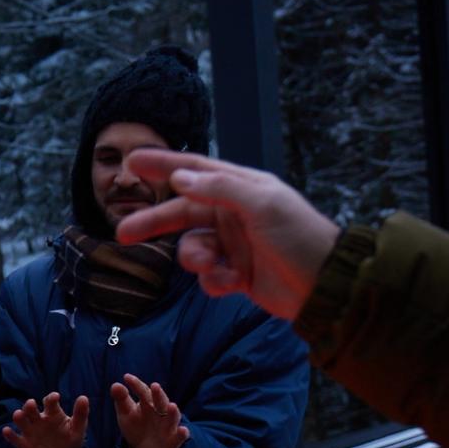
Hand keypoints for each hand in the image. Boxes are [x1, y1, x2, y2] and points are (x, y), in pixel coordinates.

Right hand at [2, 392, 89, 447]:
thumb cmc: (69, 440)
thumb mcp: (77, 429)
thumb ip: (81, 414)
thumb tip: (84, 397)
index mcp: (52, 413)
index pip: (49, 402)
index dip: (51, 398)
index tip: (55, 397)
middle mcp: (39, 419)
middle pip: (31, 409)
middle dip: (29, 406)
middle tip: (31, 403)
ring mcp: (30, 431)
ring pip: (21, 421)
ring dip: (18, 417)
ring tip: (18, 415)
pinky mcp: (23, 444)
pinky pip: (15, 438)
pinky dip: (9, 435)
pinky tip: (7, 431)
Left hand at [110, 374, 188, 447]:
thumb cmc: (136, 426)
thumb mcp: (126, 413)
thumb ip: (121, 399)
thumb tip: (115, 385)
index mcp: (148, 402)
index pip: (143, 391)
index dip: (136, 384)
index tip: (127, 377)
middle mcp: (160, 411)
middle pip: (160, 401)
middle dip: (158, 394)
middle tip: (154, 386)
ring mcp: (168, 425)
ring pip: (172, 417)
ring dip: (173, 412)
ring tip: (172, 406)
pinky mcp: (174, 439)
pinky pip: (180, 436)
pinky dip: (182, 433)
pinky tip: (183, 430)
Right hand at [116, 150, 340, 320]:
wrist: (325, 286)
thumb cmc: (300, 237)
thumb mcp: (262, 205)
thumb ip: (220, 189)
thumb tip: (180, 178)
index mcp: (242, 188)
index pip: (195, 170)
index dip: (163, 165)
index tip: (132, 160)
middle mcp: (233, 213)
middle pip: (182, 213)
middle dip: (155, 223)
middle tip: (123, 234)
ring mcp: (233, 244)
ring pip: (191, 248)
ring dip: (194, 259)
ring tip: (210, 266)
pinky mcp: (235, 273)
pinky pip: (207, 276)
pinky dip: (213, 280)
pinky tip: (232, 282)